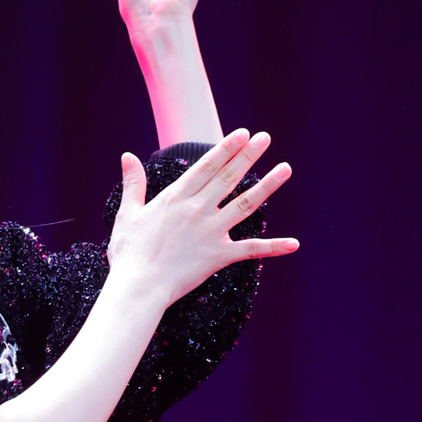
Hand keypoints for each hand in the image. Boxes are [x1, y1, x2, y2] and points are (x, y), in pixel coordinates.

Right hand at [107, 128, 297, 308]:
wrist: (138, 288)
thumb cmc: (128, 253)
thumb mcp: (128, 214)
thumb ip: (133, 184)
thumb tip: (127, 156)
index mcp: (175, 198)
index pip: (206, 166)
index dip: (225, 148)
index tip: (243, 133)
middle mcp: (197, 210)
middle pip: (228, 178)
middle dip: (248, 156)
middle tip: (266, 137)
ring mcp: (210, 232)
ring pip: (246, 204)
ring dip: (268, 186)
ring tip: (286, 168)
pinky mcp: (218, 256)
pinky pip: (250, 250)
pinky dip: (273, 247)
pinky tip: (294, 244)